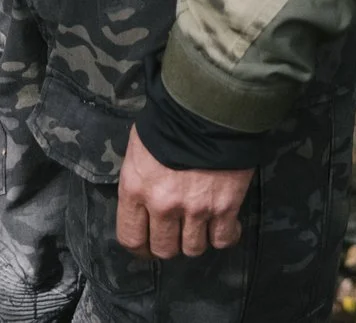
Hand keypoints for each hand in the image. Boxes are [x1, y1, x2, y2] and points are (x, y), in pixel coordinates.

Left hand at [115, 128, 250, 258]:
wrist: (209, 106)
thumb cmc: (169, 121)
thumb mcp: (138, 148)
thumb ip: (138, 180)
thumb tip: (143, 199)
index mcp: (135, 189)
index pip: (130, 238)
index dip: (140, 248)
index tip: (148, 245)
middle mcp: (162, 205)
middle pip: (164, 249)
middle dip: (170, 244)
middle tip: (177, 234)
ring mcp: (195, 209)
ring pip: (193, 249)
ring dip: (196, 239)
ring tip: (200, 224)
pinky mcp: (225, 207)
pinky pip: (223, 239)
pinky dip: (224, 236)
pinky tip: (224, 224)